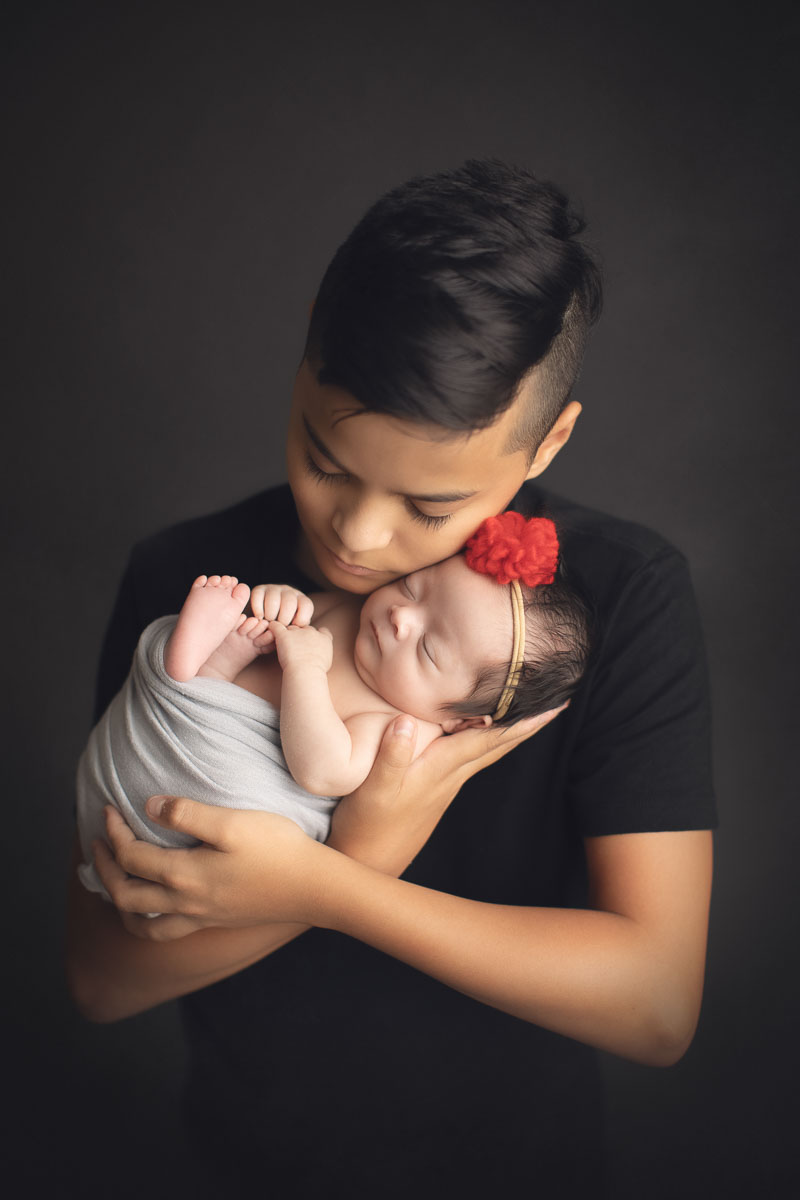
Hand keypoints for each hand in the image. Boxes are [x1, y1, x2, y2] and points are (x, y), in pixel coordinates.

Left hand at [92, 800, 330, 941]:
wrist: (313, 888)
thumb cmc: (277, 850)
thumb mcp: (233, 823)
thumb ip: (188, 814)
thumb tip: (149, 807)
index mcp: (184, 875)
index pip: (131, 856)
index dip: (113, 831)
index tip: (108, 808)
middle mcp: (185, 903)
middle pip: (125, 894)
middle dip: (104, 868)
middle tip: (98, 842)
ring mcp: (199, 917)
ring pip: (141, 922)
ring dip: (119, 902)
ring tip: (113, 881)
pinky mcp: (214, 921)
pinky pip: (164, 930)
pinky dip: (145, 919)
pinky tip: (154, 903)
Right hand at [250, 583, 313, 625]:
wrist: (263, 624)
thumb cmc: (283, 631)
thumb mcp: (294, 631)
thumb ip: (298, 631)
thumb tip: (299, 632)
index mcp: (301, 600)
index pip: (306, 606)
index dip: (300, 620)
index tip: (293, 628)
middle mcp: (290, 592)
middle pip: (289, 602)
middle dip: (283, 619)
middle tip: (279, 628)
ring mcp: (274, 589)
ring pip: (273, 599)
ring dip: (270, 615)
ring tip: (268, 624)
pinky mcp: (259, 589)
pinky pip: (258, 596)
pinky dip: (258, 610)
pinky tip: (259, 618)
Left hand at [270, 621, 333, 673]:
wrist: (306, 671)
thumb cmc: (315, 672)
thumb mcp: (327, 663)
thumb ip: (324, 654)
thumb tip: (319, 655)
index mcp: (324, 639)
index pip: (322, 631)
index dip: (317, 635)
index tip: (312, 642)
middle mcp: (312, 632)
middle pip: (305, 629)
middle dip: (301, 635)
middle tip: (296, 647)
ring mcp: (297, 632)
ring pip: (291, 628)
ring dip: (288, 634)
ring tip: (283, 644)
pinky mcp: (284, 635)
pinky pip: (276, 626)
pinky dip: (273, 627)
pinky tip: (271, 630)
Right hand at [329, 704, 567, 874]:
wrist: (366, 862)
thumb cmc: (367, 825)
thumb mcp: (372, 789)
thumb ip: (391, 756)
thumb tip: (406, 720)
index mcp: (441, 769)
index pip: (488, 740)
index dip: (519, 721)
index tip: (551, 705)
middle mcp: (451, 776)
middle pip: (498, 745)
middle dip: (528, 724)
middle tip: (559, 701)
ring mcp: (445, 783)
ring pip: (487, 752)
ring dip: (512, 732)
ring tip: (533, 713)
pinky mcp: (435, 788)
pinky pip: (472, 757)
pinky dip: (488, 740)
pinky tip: (488, 734)